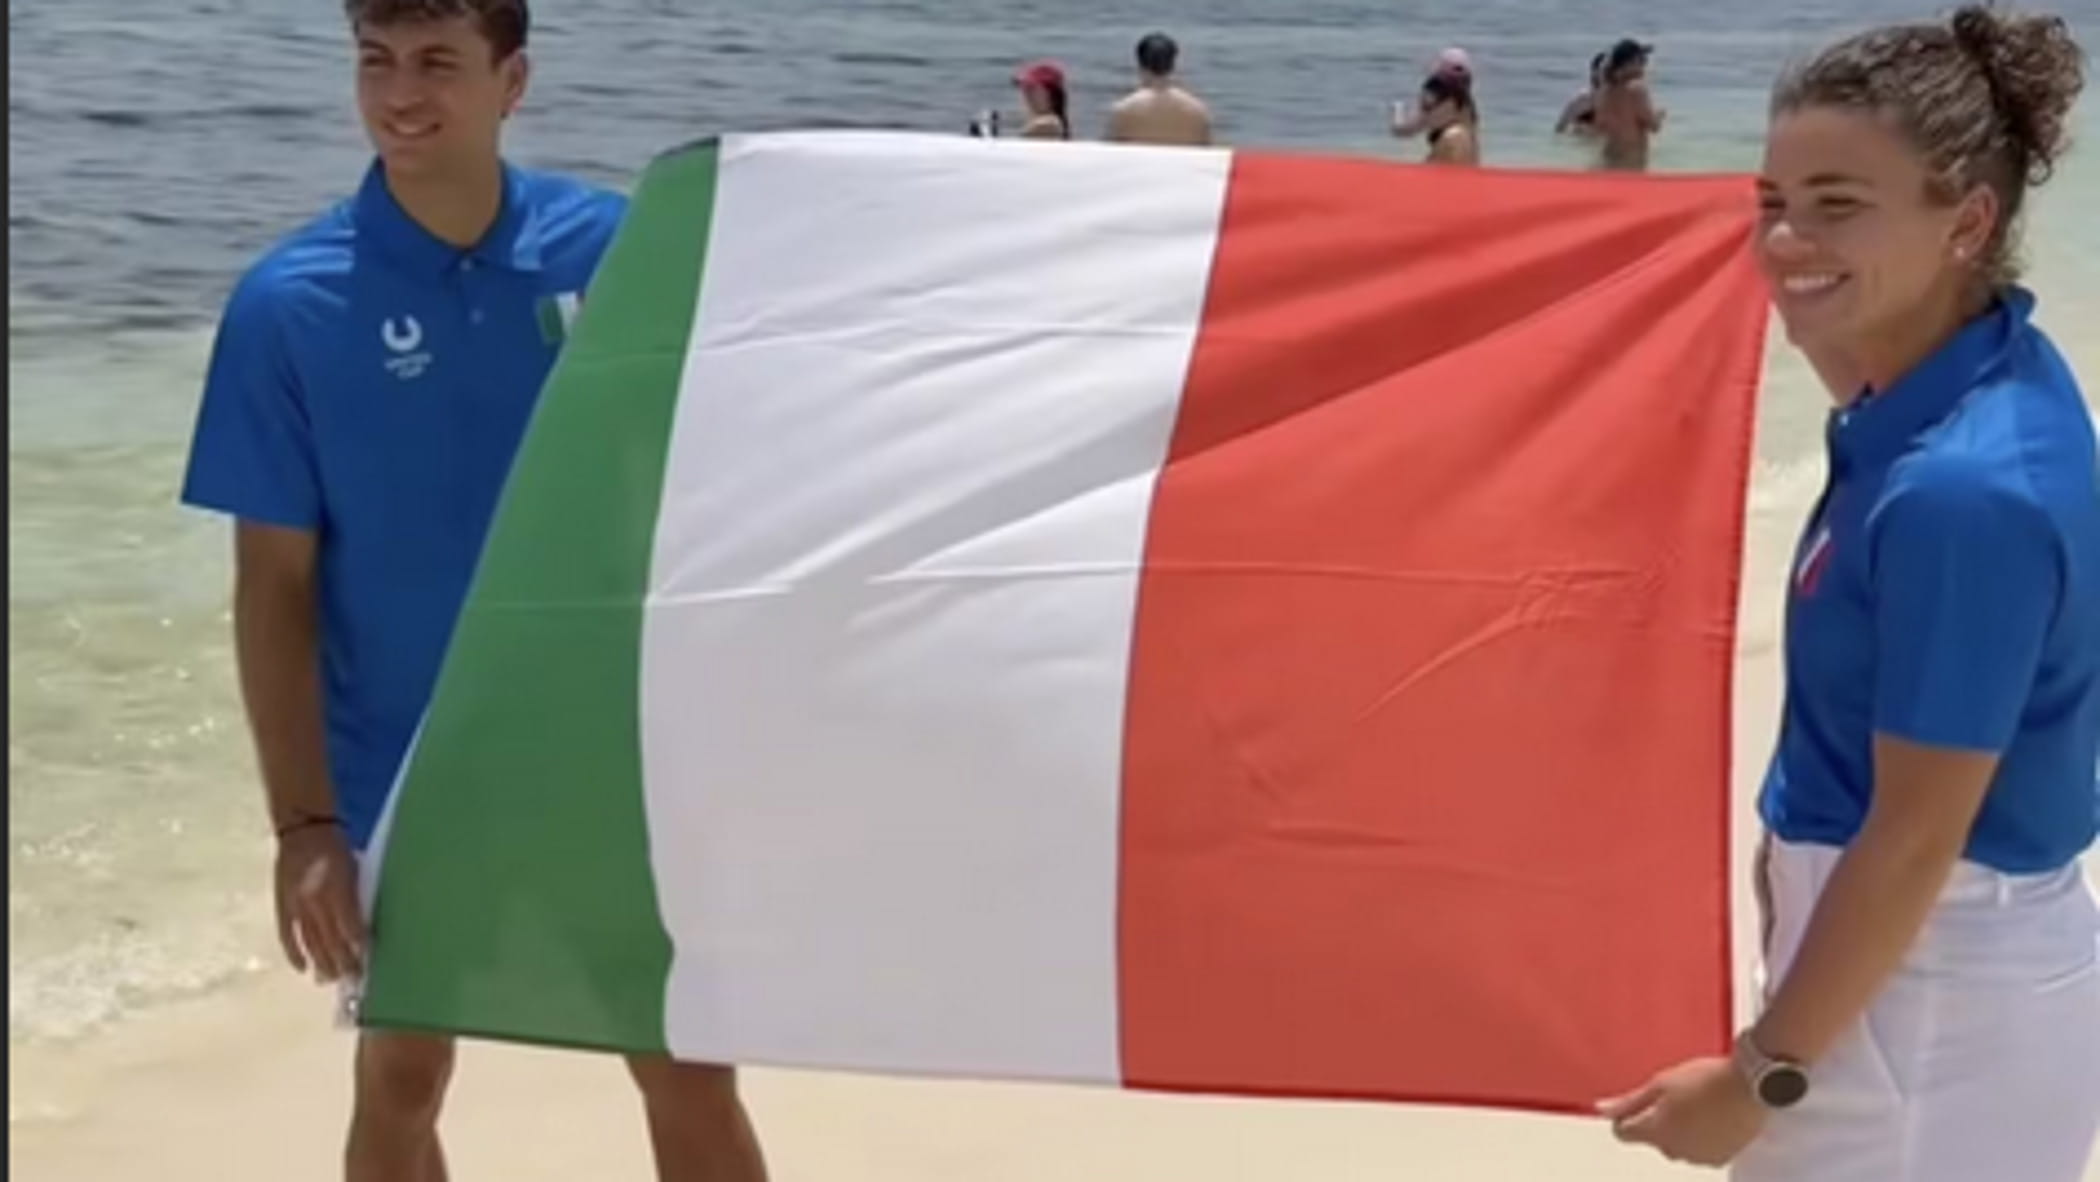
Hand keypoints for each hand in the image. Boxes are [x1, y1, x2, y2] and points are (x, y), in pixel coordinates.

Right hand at [272, 823, 365, 983]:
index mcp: (337, 889)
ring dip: (321, 963)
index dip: (357, 948)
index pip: (350, 927)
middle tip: (353, 981)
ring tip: (330, 980)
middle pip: (331, 940)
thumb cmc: (336, 847)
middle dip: (343, 963)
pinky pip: (288, 935)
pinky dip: (294, 953)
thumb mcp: (355, 869)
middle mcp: (316, 901)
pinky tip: (302, 968)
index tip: (367, 964)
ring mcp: (297, 905)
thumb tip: (362, 927)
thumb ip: (357, 898)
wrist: (302, 829)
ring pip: (311, 942)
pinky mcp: (283, 905)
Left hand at [1597, 1056, 1766, 1167]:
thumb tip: (1602, 1110)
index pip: (1623, 1133)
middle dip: (1656, 1120)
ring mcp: (1699, 1157)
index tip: (1636, 1102)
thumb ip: (1630, 1101)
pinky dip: (1701, 1136)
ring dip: (1680, 1129)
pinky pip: (1700, 1150)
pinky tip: (1712, 1115)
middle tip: (1673, 1095)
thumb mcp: (1661, 1083)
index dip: (1625, 1115)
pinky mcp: (1722, 1158)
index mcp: (1656, 1132)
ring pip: (1677, 1145)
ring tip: (1696, 1102)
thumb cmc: (1707, 1080)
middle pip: (1652, 1139)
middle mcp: (1675, 1151)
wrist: (1753, 1086)